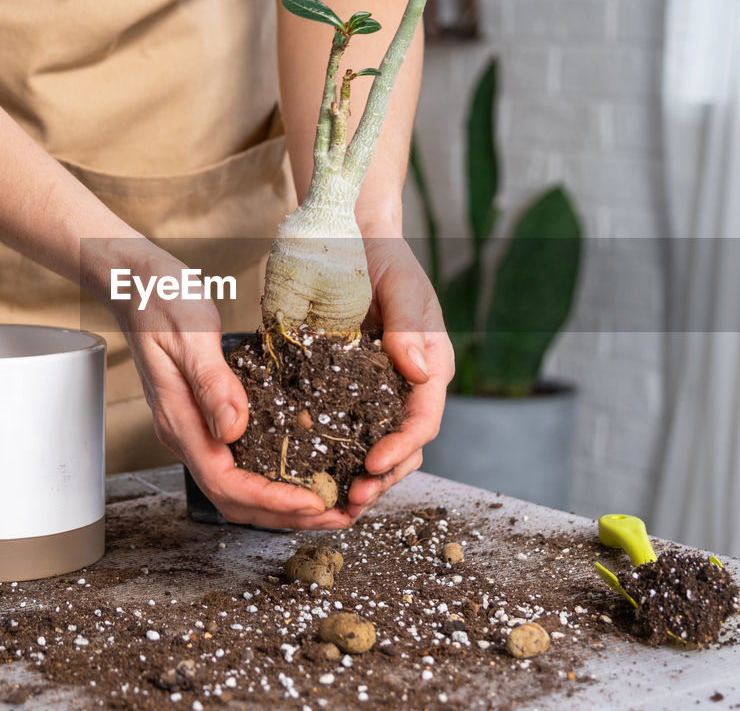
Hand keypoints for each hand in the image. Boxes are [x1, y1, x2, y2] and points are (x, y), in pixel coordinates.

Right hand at [113, 257, 352, 529]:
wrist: (136, 281)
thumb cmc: (160, 299)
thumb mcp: (190, 333)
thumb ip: (212, 382)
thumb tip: (233, 429)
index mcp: (179, 420)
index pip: (225, 482)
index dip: (270, 499)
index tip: (313, 501)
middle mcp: (185, 433)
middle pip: (234, 499)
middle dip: (286, 515)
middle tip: (337, 515)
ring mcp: (195, 428)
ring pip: (238, 487)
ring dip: (283, 504)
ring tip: (330, 504)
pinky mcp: (206, 416)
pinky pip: (242, 463)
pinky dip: (275, 477)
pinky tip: (306, 469)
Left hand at [345, 236, 453, 517]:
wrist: (353, 237)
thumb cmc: (385, 258)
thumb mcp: (402, 285)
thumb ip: (410, 325)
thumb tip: (418, 369)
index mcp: (431, 366)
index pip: (423, 420)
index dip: (401, 448)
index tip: (372, 465)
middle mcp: (407, 385)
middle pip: (404, 447)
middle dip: (381, 478)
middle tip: (350, 499)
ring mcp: (376, 390)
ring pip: (376, 446)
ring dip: (359, 477)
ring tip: (334, 501)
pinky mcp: (346, 387)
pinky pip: (344, 427)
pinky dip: (332, 453)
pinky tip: (309, 470)